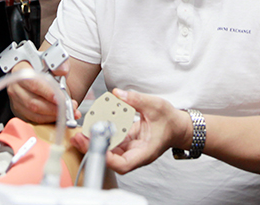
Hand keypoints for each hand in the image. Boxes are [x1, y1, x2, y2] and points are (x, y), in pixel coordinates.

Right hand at [6, 60, 81, 124]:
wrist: (38, 74)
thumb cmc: (44, 67)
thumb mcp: (53, 60)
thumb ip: (60, 64)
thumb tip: (63, 70)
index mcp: (21, 69)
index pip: (33, 83)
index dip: (47, 92)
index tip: (60, 97)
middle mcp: (16, 86)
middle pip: (33, 102)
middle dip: (53, 107)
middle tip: (69, 106)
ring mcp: (16, 100)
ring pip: (34, 113)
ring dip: (53, 115)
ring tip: (68, 111)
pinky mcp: (20, 111)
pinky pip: (35, 119)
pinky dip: (49, 120)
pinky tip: (60, 116)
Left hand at [70, 89, 188, 174]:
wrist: (179, 126)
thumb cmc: (171, 121)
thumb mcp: (156, 105)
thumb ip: (136, 99)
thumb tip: (118, 94)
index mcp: (145, 151)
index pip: (124, 164)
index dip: (108, 158)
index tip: (96, 145)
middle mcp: (136, 154)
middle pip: (111, 159)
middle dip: (94, 149)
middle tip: (80, 137)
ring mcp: (131, 149)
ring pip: (109, 151)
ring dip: (95, 142)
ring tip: (82, 131)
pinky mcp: (127, 142)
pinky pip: (112, 141)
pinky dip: (102, 134)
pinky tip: (94, 125)